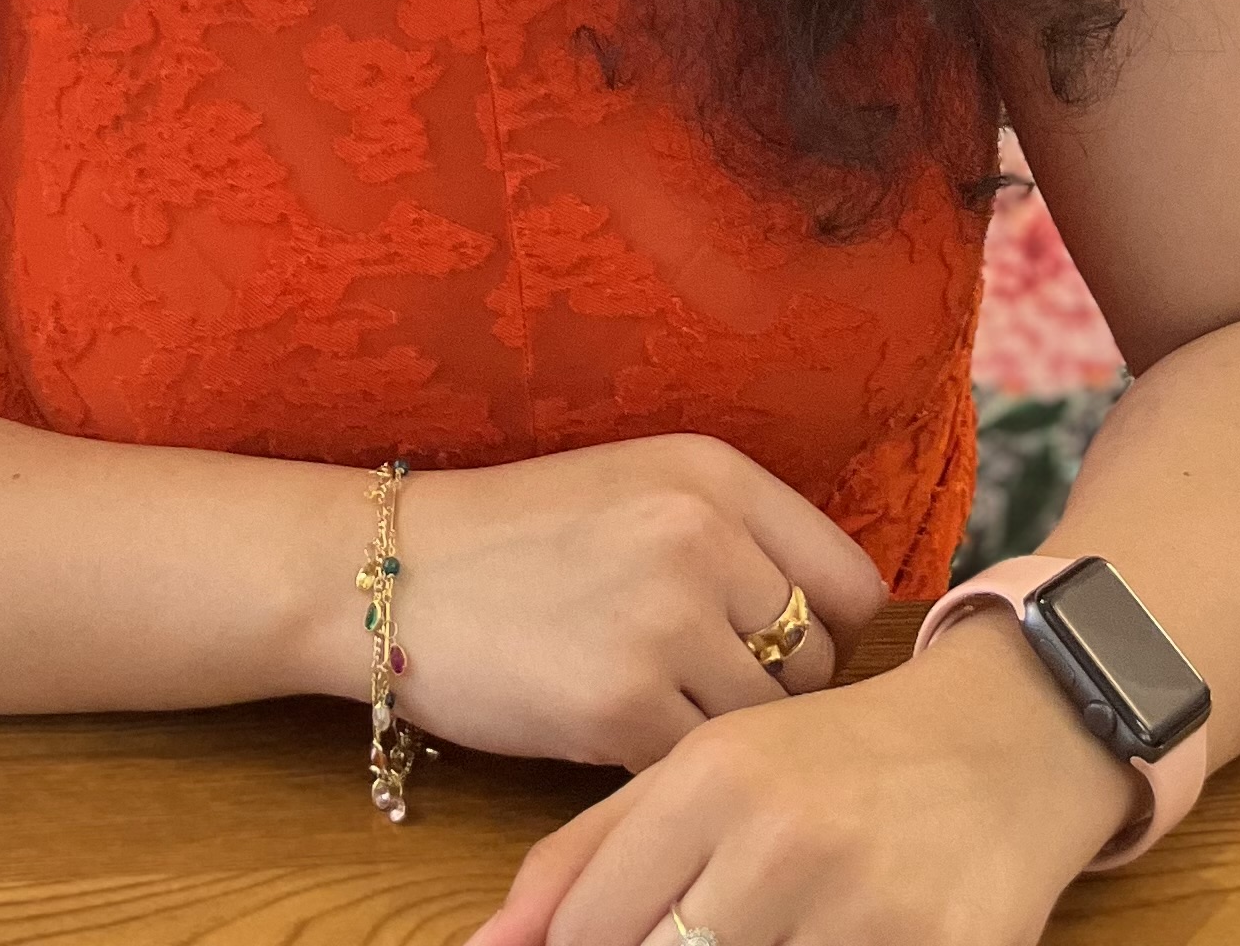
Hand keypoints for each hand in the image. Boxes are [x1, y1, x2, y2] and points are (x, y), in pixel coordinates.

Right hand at [386, 435, 884, 773]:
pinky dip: (664, 766)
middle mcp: (703, 534)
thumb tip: (829, 629)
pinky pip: (695, 764)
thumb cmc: (519, 538)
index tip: (772, 651)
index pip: (849, 581)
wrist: (390, 572)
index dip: (822, 631)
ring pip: (763, 722)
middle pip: (817, 660)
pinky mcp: (623, 704)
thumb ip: (734, 537)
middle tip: (697, 688)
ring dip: (719, 734)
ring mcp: (665, 619)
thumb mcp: (639, 489)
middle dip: (770, 689)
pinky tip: (612, 731)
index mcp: (716, 473)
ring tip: (652, 706)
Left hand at [461, 611, 1138, 945]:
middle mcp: (780, 838)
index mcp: (713, 778)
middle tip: (687, 928)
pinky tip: (810, 939)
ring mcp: (860, 904)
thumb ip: (588, 854)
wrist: (1006, 737)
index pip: (592, 927)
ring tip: (742, 925)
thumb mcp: (705, 769)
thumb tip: (488, 944)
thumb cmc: (832, 760)